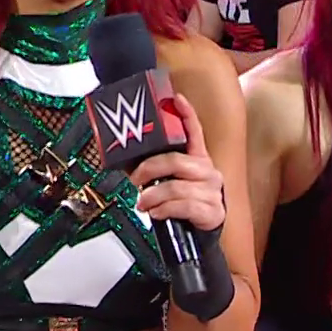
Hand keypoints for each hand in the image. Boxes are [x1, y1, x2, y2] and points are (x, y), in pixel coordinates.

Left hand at [128, 93, 224, 231]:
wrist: (198, 231)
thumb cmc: (181, 202)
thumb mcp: (166, 180)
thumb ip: (147, 166)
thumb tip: (119, 152)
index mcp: (197, 158)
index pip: (194, 131)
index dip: (186, 114)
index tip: (175, 98)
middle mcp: (208, 171)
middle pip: (175, 161)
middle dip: (148, 170)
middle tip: (134, 180)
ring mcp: (212, 191)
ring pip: (176, 187)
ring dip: (152, 196)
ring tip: (142, 203)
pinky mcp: (212, 211)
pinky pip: (183, 206)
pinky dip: (164, 210)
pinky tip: (156, 213)